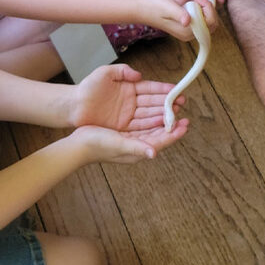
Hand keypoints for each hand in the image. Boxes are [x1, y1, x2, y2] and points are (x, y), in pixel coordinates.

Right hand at [69, 121, 188, 163]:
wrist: (78, 145)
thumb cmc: (97, 145)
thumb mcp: (118, 144)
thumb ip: (136, 147)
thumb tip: (154, 153)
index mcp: (137, 150)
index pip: (161, 142)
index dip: (174, 133)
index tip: (186, 124)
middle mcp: (137, 146)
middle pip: (159, 135)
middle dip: (172, 126)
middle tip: (184, 114)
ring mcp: (131, 140)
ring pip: (152, 129)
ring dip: (163, 121)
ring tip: (173, 111)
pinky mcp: (124, 134)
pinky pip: (142, 126)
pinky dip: (151, 119)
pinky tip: (154, 113)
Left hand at [70, 63, 185, 130]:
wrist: (73, 106)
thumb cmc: (87, 87)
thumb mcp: (104, 73)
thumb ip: (122, 71)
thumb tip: (139, 75)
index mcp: (129, 87)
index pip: (150, 88)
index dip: (163, 89)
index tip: (176, 90)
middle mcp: (131, 102)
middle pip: (153, 103)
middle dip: (168, 103)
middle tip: (182, 103)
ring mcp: (128, 115)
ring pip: (149, 115)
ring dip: (163, 115)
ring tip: (177, 116)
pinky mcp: (123, 127)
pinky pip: (140, 126)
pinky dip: (152, 126)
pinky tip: (163, 126)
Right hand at [139, 0, 217, 40]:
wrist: (143, 8)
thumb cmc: (154, 6)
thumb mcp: (168, 7)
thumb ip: (179, 13)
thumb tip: (187, 21)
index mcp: (187, 32)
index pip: (210, 22)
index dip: (208, 7)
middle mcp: (190, 34)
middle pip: (212, 23)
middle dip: (210, 8)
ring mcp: (189, 31)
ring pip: (208, 21)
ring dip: (208, 8)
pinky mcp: (187, 25)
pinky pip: (202, 19)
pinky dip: (203, 9)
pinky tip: (196, 0)